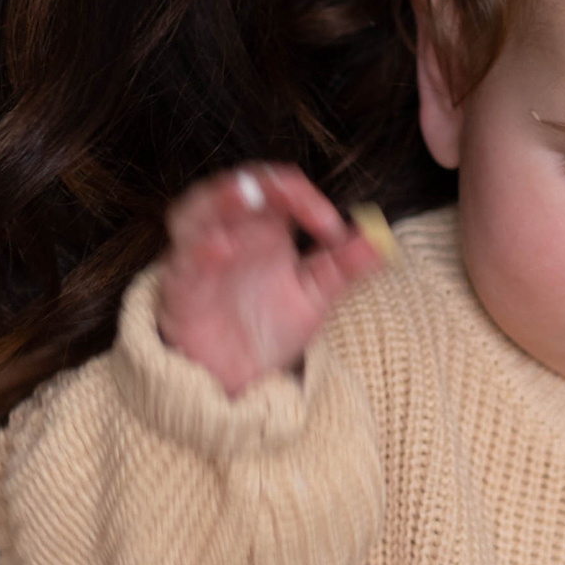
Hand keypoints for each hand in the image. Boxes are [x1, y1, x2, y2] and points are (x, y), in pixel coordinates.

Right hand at [153, 165, 384, 399]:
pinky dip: (199, 251)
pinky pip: (182, 264)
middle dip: (260, 183)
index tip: (331, 230)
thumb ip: (345, 268)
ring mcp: (201, 260)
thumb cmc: (267, 329)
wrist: (236, 381)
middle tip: (288, 192)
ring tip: (246, 195)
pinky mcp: (181, 291)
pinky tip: (220, 248)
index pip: (280, 189)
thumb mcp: (315, 298)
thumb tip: (383, 242)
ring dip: (220, 200)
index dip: (304, 196)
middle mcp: (230, 234)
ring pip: (195, 211)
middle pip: (235, 187)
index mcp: (265, 229)